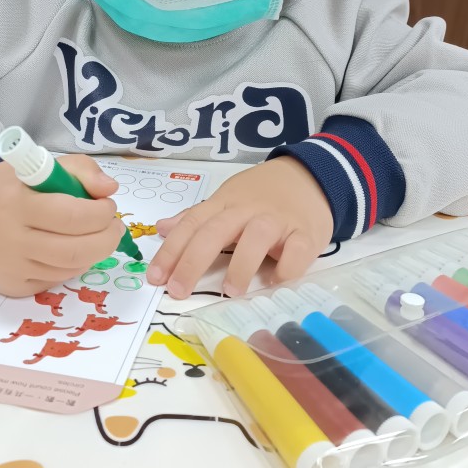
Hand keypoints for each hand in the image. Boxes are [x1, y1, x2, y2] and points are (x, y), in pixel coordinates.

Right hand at [0, 155, 125, 296]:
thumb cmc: (10, 187)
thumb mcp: (41, 166)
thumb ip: (81, 169)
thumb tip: (110, 188)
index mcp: (17, 203)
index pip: (72, 217)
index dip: (100, 213)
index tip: (108, 205)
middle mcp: (11, 240)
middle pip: (76, 251)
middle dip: (107, 239)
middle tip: (114, 227)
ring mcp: (10, 268)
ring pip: (70, 269)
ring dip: (93, 253)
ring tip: (97, 235)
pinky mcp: (11, 286)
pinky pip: (55, 281)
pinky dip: (73, 266)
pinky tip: (71, 250)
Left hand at [148, 157, 332, 298]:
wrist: (312, 175)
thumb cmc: (264, 193)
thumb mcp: (227, 199)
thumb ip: (196, 216)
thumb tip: (162, 228)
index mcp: (224, 204)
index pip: (192, 225)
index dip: (172, 251)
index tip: (155, 278)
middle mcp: (247, 211)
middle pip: (215, 232)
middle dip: (193, 261)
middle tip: (178, 290)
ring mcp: (278, 221)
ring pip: (256, 238)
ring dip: (240, 265)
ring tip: (228, 291)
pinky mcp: (306, 233)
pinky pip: (297, 251)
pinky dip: (286, 268)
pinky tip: (274, 283)